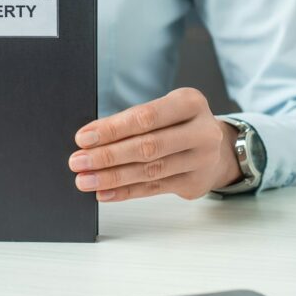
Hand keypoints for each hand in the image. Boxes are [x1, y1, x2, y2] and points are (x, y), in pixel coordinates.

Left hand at [67, 87, 241, 201]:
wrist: (217, 148)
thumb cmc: (179, 124)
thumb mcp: (163, 110)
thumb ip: (132, 120)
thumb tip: (90, 138)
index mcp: (191, 103)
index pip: (146, 117)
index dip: (113, 129)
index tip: (83, 138)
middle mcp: (202, 132)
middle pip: (148, 146)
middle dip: (108, 156)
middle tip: (78, 162)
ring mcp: (201, 160)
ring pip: (150, 171)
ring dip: (112, 177)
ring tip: (85, 180)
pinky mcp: (195, 184)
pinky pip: (154, 189)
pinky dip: (125, 191)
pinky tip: (104, 192)